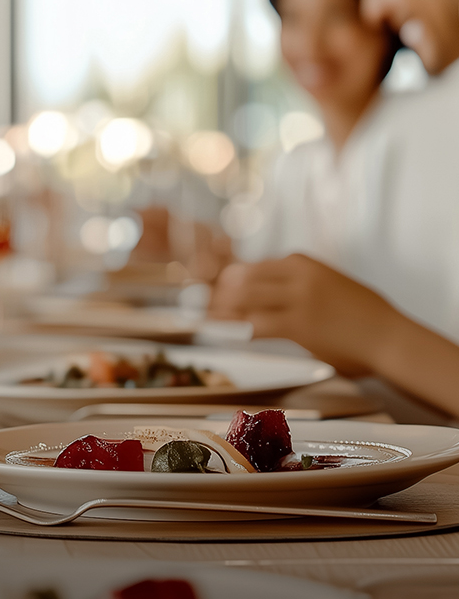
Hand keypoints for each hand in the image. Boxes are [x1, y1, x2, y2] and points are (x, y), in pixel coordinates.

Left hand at [209, 254, 397, 375]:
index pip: (252, 266)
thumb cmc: (361, 314)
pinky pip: (258, 324)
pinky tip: (236, 335)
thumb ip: (296, 282)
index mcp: (301, 262)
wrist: (389, 335)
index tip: (215, 292)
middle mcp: (297, 275)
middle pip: (242, 278)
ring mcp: (298, 298)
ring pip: (245, 298)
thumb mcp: (327, 282)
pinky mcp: (299, 324)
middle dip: (219, 294)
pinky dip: (241, 329)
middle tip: (208, 308)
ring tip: (214, 322)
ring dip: (225, 312)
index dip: (228, 280)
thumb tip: (262, 291)